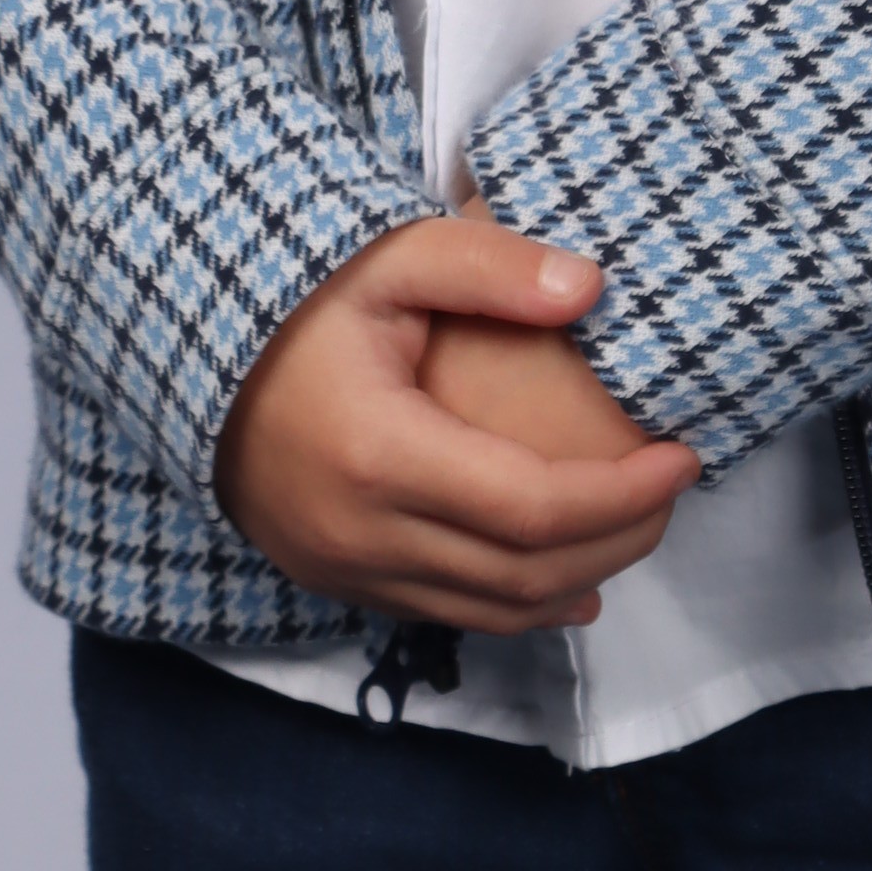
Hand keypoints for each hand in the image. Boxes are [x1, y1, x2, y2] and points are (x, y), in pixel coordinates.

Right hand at [215, 215, 696, 633]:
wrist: (190, 351)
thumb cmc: (299, 299)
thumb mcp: (390, 257)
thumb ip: (490, 267)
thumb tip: (593, 287)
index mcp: (381, 453)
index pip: (532, 508)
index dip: (621, 495)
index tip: (681, 456)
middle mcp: (364, 533)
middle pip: (524, 574)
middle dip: (619, 538)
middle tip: (674, 490)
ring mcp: (347, 570)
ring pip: (492, 611)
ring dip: (578, 578)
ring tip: (637, 525)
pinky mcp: (338, 583)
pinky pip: (449, 613)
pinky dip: (519, 602)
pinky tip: (568, 577)